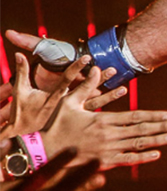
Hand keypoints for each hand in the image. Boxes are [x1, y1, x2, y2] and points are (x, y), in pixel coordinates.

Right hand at [0, 53, 121, 139]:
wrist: (23, 138)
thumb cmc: (22, 113)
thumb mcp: (21, 92)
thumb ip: (22, 72)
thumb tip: (18, 53)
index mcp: (52, 96)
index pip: (66, 79)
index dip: (76, 68)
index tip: (88, 57)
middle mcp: (64, 105)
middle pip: (85, 91)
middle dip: (99, 81)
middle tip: (113, 69)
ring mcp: (71, 115)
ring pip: (94, 104)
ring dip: (109, 96)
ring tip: (123, 88)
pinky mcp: (77, 121)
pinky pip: (95, 113)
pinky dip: (107, 109)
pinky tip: (120, 107)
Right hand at [42, 66, 166, 169]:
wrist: (43, 151)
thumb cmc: (56, 124)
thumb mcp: (69, 102)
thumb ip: (85, 86)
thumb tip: (95, 67)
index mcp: (103, 120)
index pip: (135, 117)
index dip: (154, 116)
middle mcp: (108, 135)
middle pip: (142, 131)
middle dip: (164, 127)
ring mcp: (107, 150)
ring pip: (137, 145)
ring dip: (158, 141)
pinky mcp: (103, 162)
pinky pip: (126, 160)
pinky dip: (142, 157)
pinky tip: (156, 154)